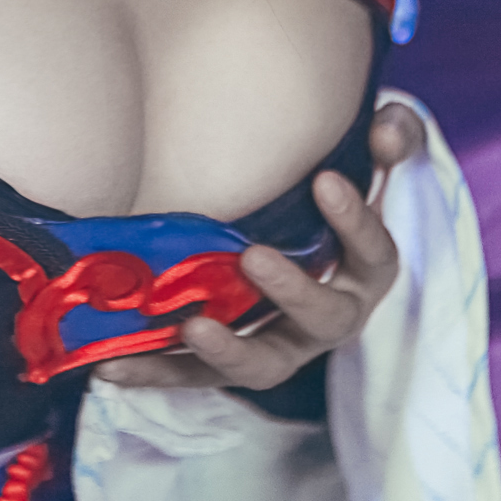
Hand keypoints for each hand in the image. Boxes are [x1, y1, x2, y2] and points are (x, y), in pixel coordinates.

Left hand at [89, 101, 422, 391]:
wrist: (291, 234)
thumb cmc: (329, 192)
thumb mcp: (369, 159)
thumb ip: (390, 137)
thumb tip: (386, 126)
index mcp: (364, 269)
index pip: (374, 252)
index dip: (356, 220)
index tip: (326, 180)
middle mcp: (328, 315)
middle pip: (325, 319)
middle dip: (293, 291)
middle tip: (255, 256)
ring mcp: (277, 342)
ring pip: (260, 364)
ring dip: (225, 352)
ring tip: (188, 327)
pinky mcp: (227, 359)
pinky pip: (194, 374)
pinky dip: (154, 371)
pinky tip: (110, 364)